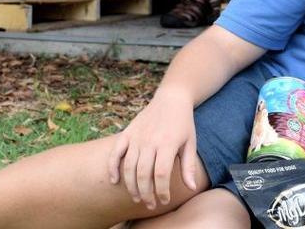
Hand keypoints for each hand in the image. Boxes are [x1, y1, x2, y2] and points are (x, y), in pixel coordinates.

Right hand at [107, 89, 197, 209]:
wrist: (171, 99)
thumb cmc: (183, 123)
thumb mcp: (190, 143)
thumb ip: (189, 166)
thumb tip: (192, 188)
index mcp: (167, 143)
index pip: (161, 175)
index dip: (162, 191)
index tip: (164, 201)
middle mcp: (149, 141)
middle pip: (143, 174)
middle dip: (146, 194)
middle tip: (150, 205)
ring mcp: (136, 137)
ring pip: (128, 167)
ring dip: (131, 186)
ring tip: (138, 198)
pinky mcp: (127, 133)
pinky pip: (115, 153)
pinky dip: (112, 168)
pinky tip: (115, 181)